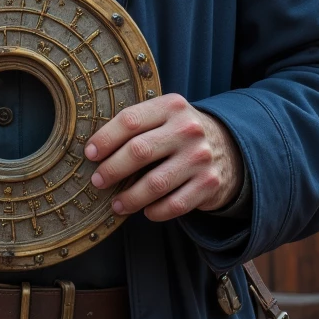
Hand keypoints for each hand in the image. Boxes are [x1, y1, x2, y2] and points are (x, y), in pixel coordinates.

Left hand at [85, 95, 244, 221]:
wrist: (228, 147)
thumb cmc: (180, 133)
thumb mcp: (165, 116)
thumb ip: (138, 125)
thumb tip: (94, 150)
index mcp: (171, 107)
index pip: (131, 120)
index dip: (105, 139)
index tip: (90, 154)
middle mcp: (188, 129)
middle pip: (139, 151)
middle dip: (112, 169)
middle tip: (98, 180)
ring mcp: (200, 157)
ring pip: (155, 183)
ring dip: (130, 198)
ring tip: (117, 204)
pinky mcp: (209, 183)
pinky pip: (174, 205)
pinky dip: (155, 212)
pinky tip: (147, 211)